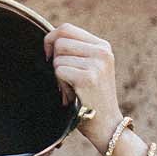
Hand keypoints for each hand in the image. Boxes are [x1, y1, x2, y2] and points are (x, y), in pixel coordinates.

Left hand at [44, 23, 121, 154]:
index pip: (67, 28)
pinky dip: (61, 86)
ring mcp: (97, 63)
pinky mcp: (88, 77)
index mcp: (103, 46)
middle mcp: (102, 51)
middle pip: (60, 41)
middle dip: (55, 60)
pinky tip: (72, 96)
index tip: (50, 57)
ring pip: (58, 57)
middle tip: (64, 80)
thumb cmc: (92, 100)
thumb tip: (50, 39)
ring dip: (59, 76)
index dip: (51, 40)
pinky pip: (59, 71)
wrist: (107, 127)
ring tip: (71, 89)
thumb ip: (76, 52)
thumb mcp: (90, 69)